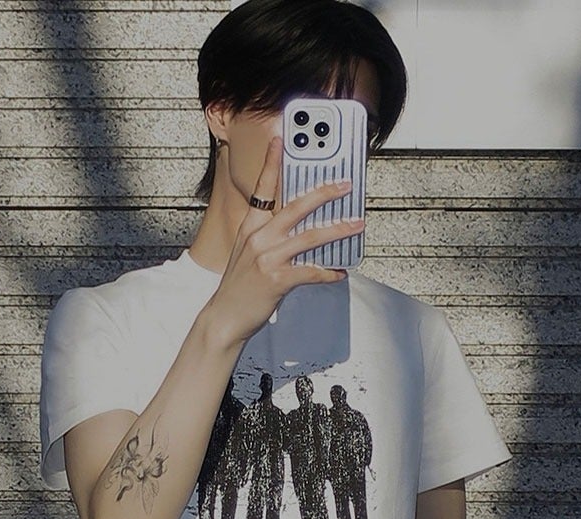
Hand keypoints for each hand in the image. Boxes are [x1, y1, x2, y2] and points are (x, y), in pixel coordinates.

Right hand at [204, 135, 363, 346]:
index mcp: (251, 226)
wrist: (224, 318)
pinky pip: (311, 271)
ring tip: (356, 225)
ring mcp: (267, 258)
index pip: (263, 188)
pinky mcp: (276, 280)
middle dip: (323, 192)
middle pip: (295, 206)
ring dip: (337, 229)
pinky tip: (340, 271)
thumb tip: (305, 229)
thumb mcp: (248, 252)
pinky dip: (328, 271)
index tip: (281, 139)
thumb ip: (270, 236)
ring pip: (309, 237)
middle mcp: (258, 237)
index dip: (272, 162)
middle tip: (345, 185)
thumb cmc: (239, 287)